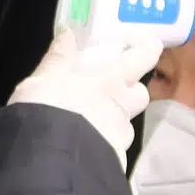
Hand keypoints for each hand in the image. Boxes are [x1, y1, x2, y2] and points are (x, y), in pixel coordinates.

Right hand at [8, 30, 161, 170]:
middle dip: (133, 90)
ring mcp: (119, 138)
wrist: (50, 160)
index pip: (141, 58)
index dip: (148, 49)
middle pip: (141, 94)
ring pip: (125, 125)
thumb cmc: (48, 110)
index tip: (150, 44)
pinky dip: (101, 147)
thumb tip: (68, 32)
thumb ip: (58, 57)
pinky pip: (111, 151)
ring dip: (113, 122)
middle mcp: (121, 108)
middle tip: (114, 88)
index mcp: (109, 81)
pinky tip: (83, 149)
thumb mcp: (44, 78)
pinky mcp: (112, 162)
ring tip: (88, 125)